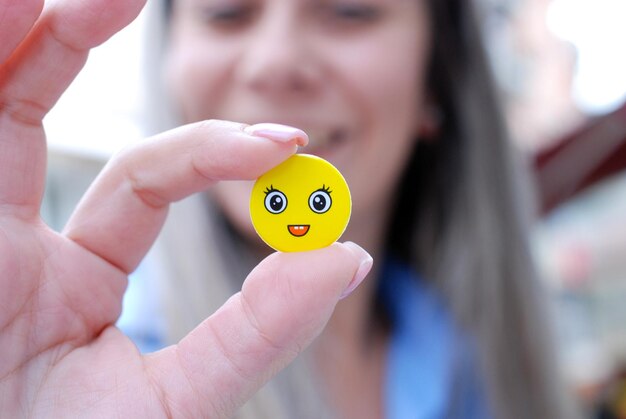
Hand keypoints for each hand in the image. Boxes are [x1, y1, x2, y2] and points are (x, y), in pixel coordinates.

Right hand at [0, 0, 371, 416]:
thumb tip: (349, 256)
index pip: (145, 179)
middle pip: (29, 112)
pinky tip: (8, 17)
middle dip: (68, 42)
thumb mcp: (183, 399)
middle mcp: (7, 245)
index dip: (212, 150)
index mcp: (72, 279)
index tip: (286, 140)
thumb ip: (260, 331)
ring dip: (11, 41)